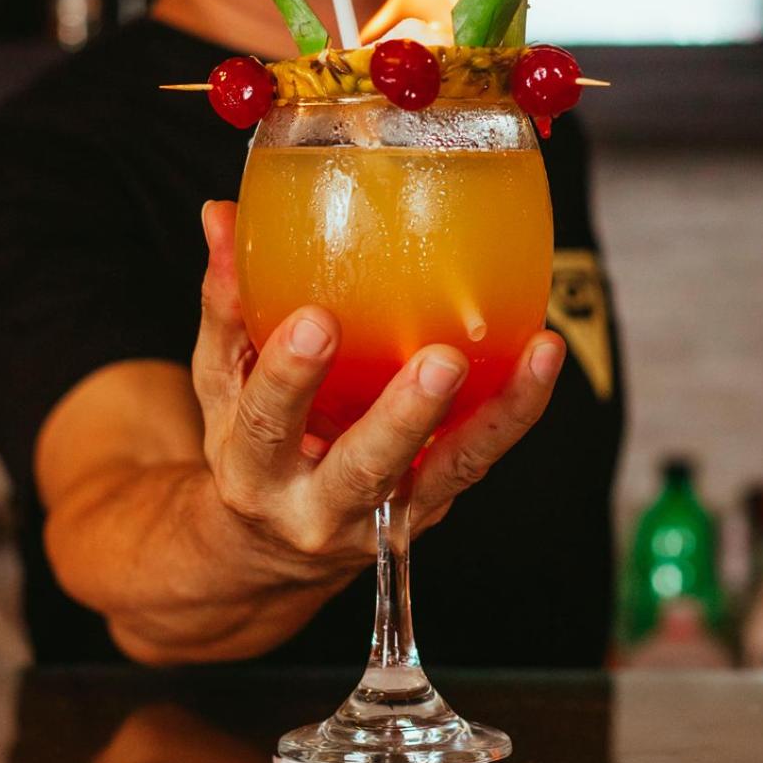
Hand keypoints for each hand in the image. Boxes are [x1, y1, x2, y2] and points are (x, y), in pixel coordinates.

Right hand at [194, 200, 564, 581]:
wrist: (274, 548)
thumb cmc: (252, 444)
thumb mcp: (221, 386)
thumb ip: (226, 304)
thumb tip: (220, 214)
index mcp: (254, 471)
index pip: (266, 423)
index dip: (289, 375)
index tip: (316, 320)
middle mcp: (320, 507)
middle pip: (366, 467)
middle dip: (403, 417)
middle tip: (440, 361)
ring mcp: (387, 514)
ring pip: (447, 469)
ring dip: (494, 414)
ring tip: (533, 355)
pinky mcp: (434, 501)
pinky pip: (480, 456)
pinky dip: (516, 409)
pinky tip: (542, 354)